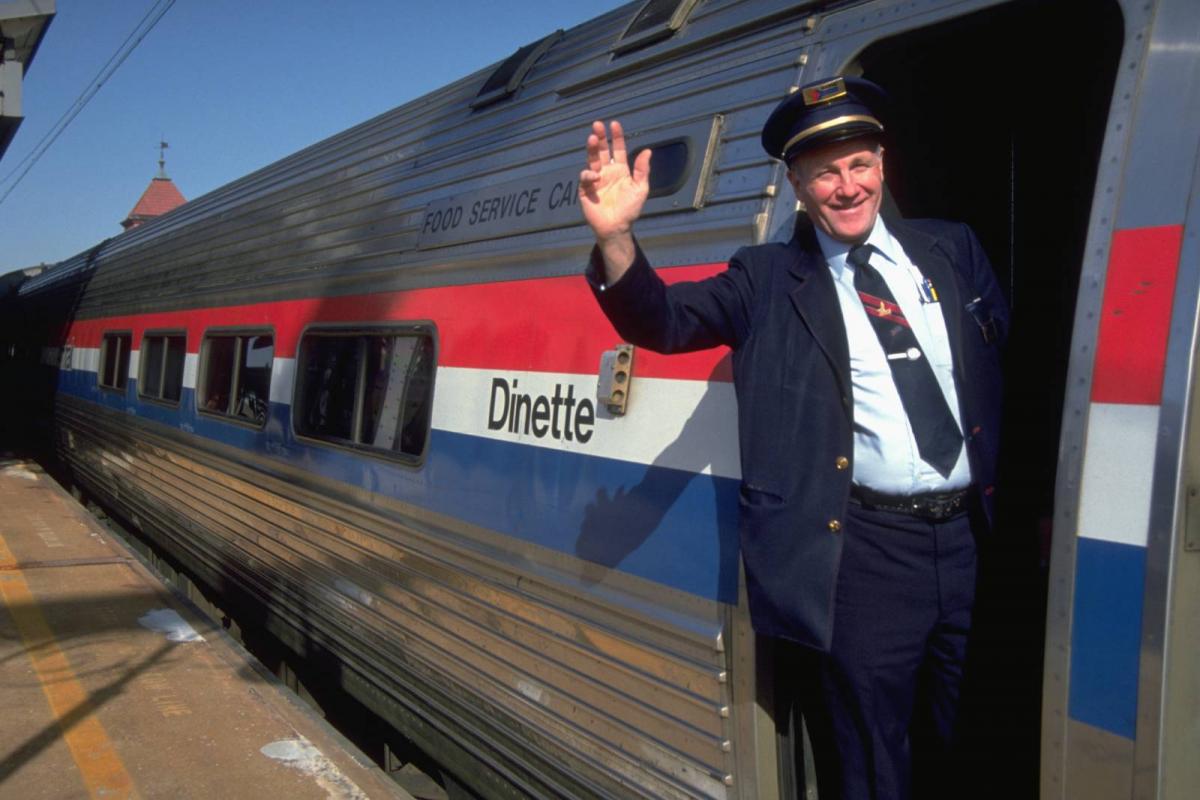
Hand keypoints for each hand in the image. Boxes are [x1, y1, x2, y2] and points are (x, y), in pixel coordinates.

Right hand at [579, 120, 651, 261]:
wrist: (617, 227)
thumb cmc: (630, 209)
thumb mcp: (641, 188)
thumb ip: (642, 170)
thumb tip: (647, 150)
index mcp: (620, 170)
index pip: (617, 150)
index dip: (616, 137)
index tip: (614, 125)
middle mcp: (607, 172)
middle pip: (602, 151)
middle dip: (600, 137)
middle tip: (598, 125)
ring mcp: (595, 180)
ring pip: (592, 160)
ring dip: (591, 149)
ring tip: (592, 139)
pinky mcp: (586, 190)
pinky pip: (585, 178)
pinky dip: (589, 174)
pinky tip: (595, 176)